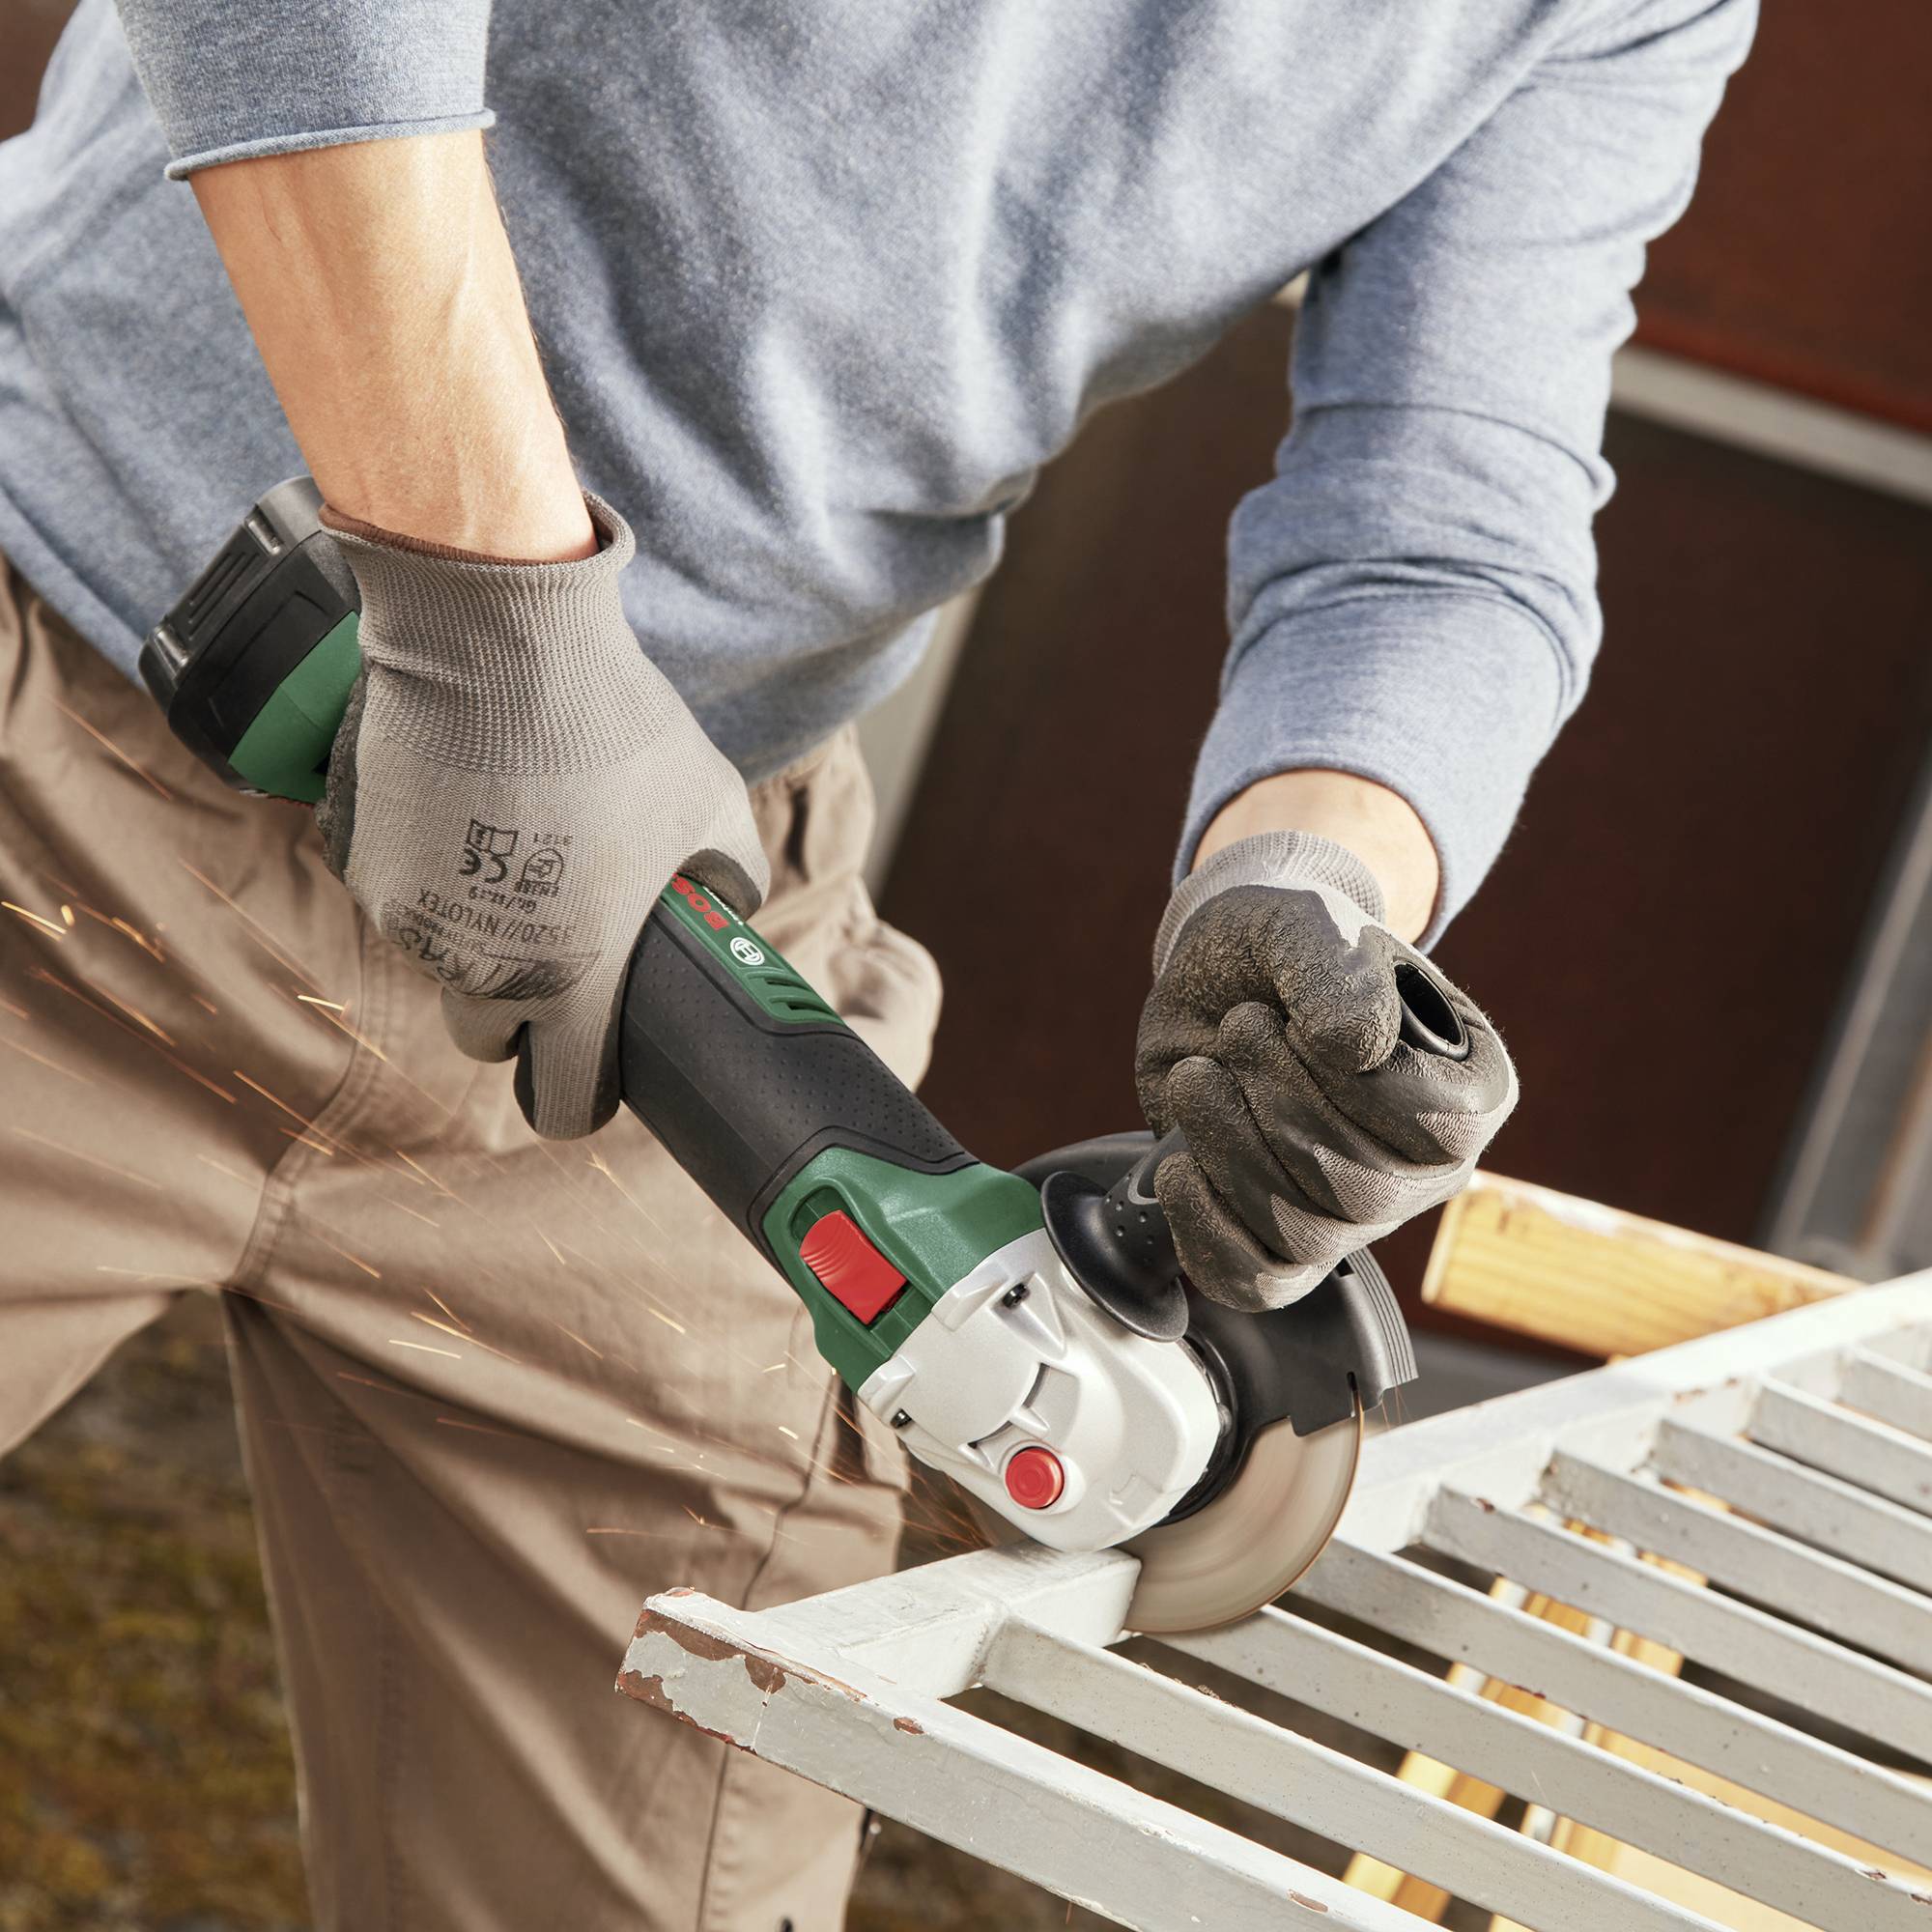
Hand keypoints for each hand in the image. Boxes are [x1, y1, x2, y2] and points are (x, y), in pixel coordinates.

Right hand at [316, 496, 768, 1138]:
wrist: (498, 640)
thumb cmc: (616, 728)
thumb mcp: (712, 807)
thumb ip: (730, 882)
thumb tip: (729, 908)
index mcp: (575, 981)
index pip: (564, 1105)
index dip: (582, 1096)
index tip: (593, 1071)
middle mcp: (485, 971)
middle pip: (489, 1042)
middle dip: (522, 1016)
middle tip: (560, 948)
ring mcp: (418, 923)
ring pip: (446, 967)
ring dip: (479, 938)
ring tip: (523, 853)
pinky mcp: (370, 868)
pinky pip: (409, 901)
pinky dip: (436, 877)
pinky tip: (473, 812)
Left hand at [1135, 831, 1514, 1308]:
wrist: (1222, 973)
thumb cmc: (1285, 945)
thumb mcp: (1308, 924)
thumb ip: (1336, 972)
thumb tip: (1354, 1050)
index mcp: (1471, 1091)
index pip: (1438, 1128)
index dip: (1350, 1080)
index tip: (1297, 1019)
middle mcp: (1428, 1169)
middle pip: (1362, 1190)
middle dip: (1274, 1101)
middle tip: (1238, 1029)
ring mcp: (1358, 1217)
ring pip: (1303, 1236)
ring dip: (1226, 1147)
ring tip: (1197, 1076)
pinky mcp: (1284, 1242)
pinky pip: (1255, 1280)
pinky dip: (1203, 1228)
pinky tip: (1177, 1164)